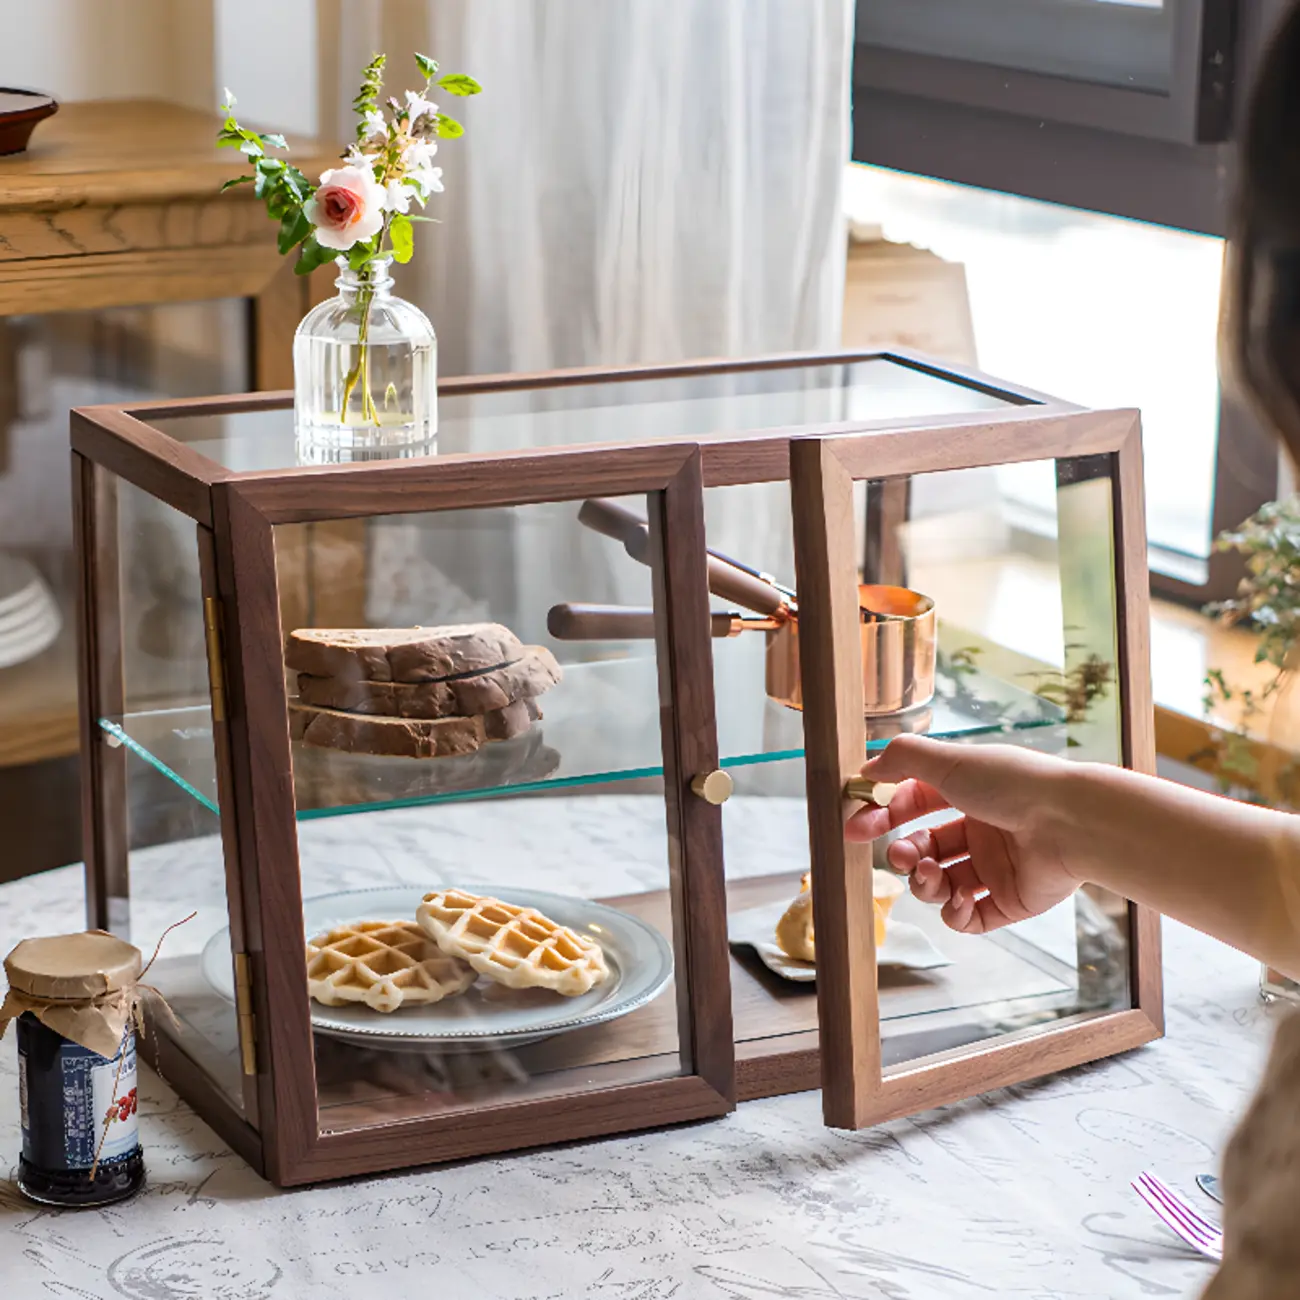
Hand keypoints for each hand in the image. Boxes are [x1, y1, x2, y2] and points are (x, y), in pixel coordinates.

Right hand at [845, 735, 1080, 934]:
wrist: (1071, 822)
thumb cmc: (1013, 785)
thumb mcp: (950, 761)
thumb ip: (902, 759)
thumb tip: (866, 768)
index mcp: (970, 794)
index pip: (915, 805)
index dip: (884, 814)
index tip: (858, 826)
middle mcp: (982, 831)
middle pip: (924, 849)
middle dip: (902, 854)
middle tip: (898, 856)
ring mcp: (996, 869)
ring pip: (940, 884)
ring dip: (924, 883)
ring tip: (929, 875)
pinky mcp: (1010, 903)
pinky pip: (968, 917)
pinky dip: (954, 912)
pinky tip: (958, 898)